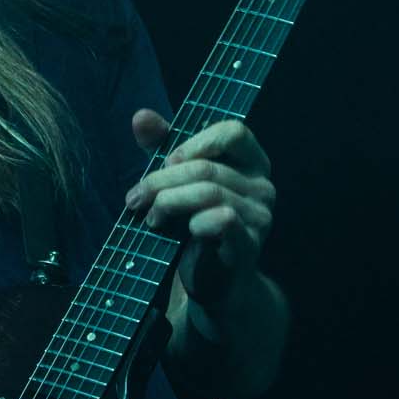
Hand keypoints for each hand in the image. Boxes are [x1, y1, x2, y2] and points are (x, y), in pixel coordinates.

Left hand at [124, 109, 275, 315]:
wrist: (212, 282)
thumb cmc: (194, 224)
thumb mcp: (176, 181)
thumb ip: (161, 147)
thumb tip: (141, 116)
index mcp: (251, 162)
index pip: (233, 131)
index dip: (194, 142)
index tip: (166, 161)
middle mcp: (263, 185)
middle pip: (208, 167)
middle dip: (162, 180)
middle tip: (135, 198)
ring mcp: (261, 216)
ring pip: (210, 192)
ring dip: (169, 202)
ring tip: (150, 217)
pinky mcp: (251, 244)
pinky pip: (224, 220)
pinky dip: (195, 222)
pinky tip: (180, 231)